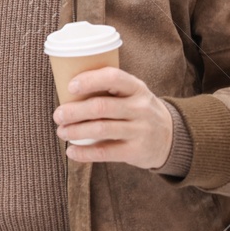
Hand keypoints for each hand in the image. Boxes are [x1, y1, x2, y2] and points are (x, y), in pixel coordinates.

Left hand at [53, 66, 173, 168]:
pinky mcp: (136, 151)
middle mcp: (140, 107)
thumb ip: (108, 91)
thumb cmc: (138, 110)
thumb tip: (65, 91)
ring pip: (101, 129)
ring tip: (61, 132)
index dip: (89, 80)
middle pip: (101, 107)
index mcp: (136, 88)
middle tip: (58, 115)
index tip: (70, 86)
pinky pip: (106, 152)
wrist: (171, 137)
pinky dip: (85, 153)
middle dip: (74, 111)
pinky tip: (71, 151)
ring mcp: (140, 130)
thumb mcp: (132, 94)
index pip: (113, 77)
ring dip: (76, 131)